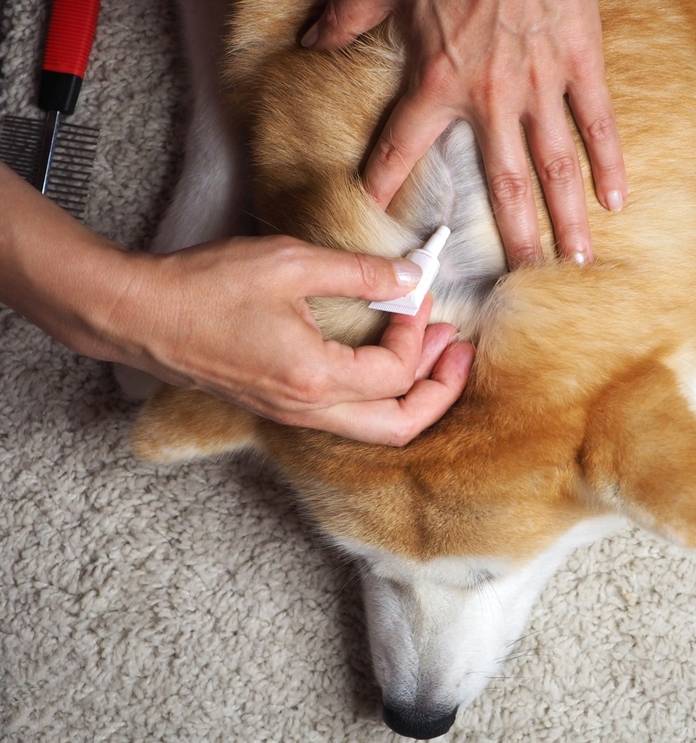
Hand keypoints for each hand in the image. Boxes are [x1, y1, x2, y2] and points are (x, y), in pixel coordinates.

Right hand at [122, 237, 475, 444]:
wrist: (140, 317)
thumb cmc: (204, 289)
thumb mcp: (291, 264)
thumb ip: (360, 272)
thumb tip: (411, 276)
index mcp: (315, 379)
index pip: (397, 372)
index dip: (419, 332)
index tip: (417, 294)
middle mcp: (308, 409)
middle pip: (399, 428)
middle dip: (440, 392)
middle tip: (458, 352)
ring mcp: (293, 413)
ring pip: (374, 428)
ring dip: (412, 394)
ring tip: (433, 352)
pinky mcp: (281, 405)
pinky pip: (347, 416)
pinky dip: (379, 393)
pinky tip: (383, 357)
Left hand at [303, 0, 626, 266]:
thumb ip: (349, 18)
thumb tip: (311, 42)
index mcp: (437, 81)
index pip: (403, 149)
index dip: (387, 187)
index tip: (384, 225)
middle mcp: (490, 97)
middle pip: (501, 183)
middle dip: (512, 237)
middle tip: (520, 281)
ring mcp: (540, 83)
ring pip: (554, 163)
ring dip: (566, 216)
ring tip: (576, 261)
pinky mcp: (579, 60)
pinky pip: (596, 120)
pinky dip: (608, 160)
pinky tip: (617, 200)